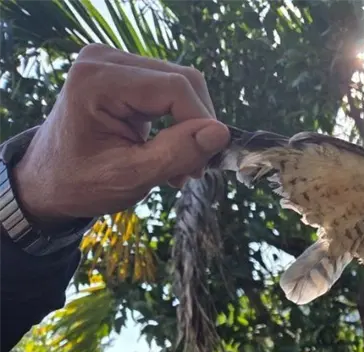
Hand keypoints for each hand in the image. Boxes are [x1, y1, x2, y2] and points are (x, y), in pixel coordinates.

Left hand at [11, 43, 229, 227]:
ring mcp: (113, 63)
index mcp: (97, 81)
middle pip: (182, 81)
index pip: (174, 88)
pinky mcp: (124, 73)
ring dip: (191, 127)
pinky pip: (170, 91)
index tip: (203, 164)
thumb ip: (176, 153)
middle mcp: (104, 60)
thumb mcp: (129, 177)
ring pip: (182, 85)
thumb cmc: (79, 183)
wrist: (47, 181)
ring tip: (180, 166)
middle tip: (192, 169)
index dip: (201, 123)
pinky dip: (179, 122)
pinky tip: (170, 150)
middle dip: (197, 126)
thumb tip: (221, 133)